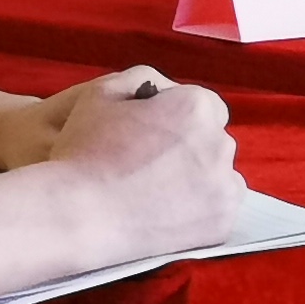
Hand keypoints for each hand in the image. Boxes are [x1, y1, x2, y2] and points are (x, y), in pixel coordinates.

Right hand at [38, 68, 246, 257]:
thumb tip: (164, 91)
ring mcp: (224, 188)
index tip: (151, 129)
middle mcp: (219, 145)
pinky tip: (163, 209)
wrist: (80, 213)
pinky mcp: (221, 224)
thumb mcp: (101, 93)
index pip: (205, 103)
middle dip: (189, 144)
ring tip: (154, 188)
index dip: (176, 114)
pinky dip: (197, 208)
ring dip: (196, 176)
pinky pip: (217, 209)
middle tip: (147, 159)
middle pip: (212, 139)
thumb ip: (142, 80)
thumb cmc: (84, 149)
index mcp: (195, 108)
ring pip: (218, 175)